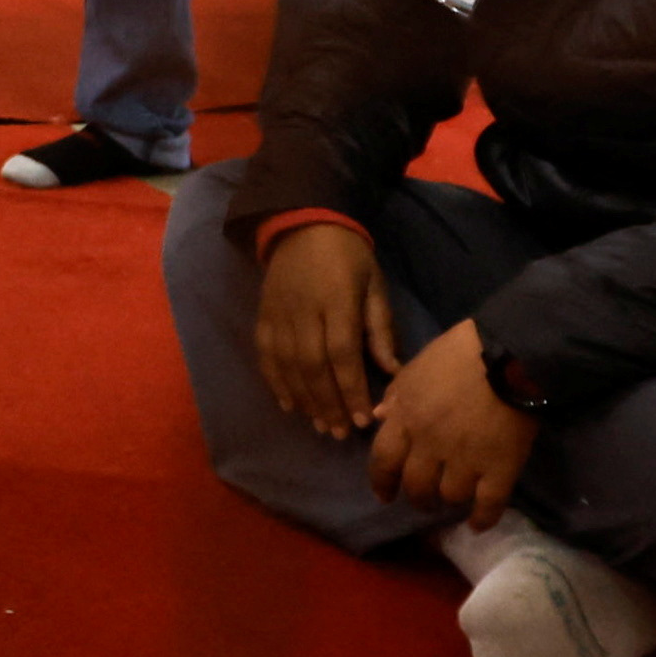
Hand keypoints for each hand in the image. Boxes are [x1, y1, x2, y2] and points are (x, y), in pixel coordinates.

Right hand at [254, 215, 400, 441]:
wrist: (302, 224)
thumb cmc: (349, 256)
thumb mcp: (374, 285)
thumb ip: (380, 328)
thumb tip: (392, 371)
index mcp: (337, 301)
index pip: (342, 354)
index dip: (352, 390)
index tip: (363, 420)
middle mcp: (304, 311)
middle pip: (312, 367)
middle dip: (328, 403)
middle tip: (340, 432)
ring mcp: (278, 314)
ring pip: (287, 366)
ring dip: (304, 400)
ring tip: (320, 425)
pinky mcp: (263, 316)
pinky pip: (266, 356)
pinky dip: (276, 383)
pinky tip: (289, 405)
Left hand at [366, 319, 538, 530]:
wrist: (510, 354)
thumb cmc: (460, 352)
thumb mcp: (416, 367)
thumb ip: (396, 394)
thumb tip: (377, 417)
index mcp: (407, 418)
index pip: (383, 460)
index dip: (381, 481)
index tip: (384, 494)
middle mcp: (430, 445)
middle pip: (416, 486)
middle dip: (416, 497)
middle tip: (424, 500)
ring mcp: (466, 460)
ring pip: (449, 496)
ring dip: (449, 500)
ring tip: (454, 498)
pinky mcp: (500, 468)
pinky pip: (488, 505)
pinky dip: (481, 519)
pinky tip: (476, 524)